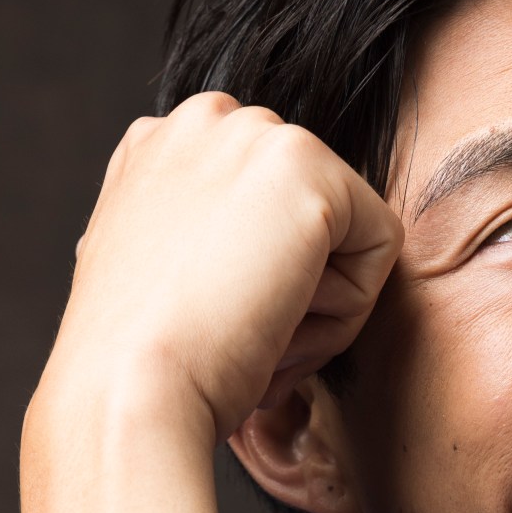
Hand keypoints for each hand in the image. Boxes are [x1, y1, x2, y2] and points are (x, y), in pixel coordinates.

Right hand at [21, 92, 403, 512]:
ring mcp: (255, 135)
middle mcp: (207, 122)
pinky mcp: (306, 166)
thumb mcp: (155, 282)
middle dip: (296, 292)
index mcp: (159, 146)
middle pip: (312, 216)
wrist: (130, 390)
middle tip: (242, 341)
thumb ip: (199, 245)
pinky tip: (282, 325)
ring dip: (320, 308)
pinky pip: (381, 244)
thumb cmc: (138, 369)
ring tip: (253, 337)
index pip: (267, 209)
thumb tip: (247, 264)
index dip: (260, 284)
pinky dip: (350, 309)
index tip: (217, 326)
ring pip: (349, 232)